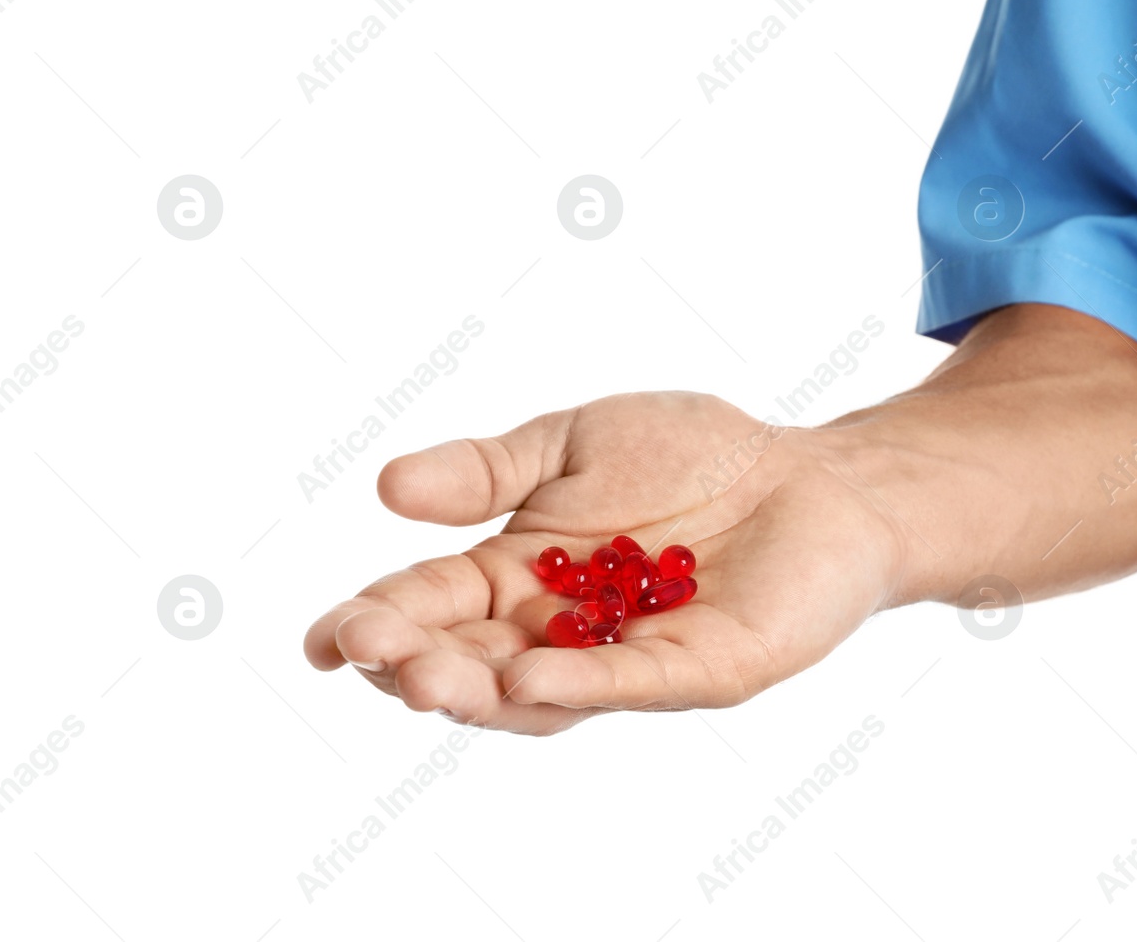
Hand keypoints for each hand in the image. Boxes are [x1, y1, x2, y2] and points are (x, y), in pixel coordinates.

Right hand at [303, 392, 906, 734]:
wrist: (813, 473)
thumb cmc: (699, 454)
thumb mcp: (575, 440)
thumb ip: (490, 468)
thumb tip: (387, 487)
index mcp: (522, 574)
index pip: (433, 605)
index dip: (376, 622)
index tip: (323, 638)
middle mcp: (564, 630)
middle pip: (472, 662)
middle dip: (414, 662)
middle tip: (366, 653)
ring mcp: (629, 658)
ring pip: (537, 694)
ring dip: (477, 691)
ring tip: (423, 678)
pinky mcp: (700, 668)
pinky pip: (630, 683)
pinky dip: (577, 685)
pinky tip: (525, 679)